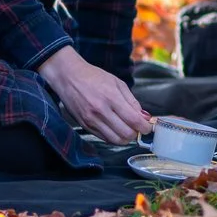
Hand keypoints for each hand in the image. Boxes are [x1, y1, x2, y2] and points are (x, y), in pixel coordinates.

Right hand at [38, 46, 152, 143]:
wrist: (68, 77)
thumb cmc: (93, 77)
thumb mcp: (117, 83)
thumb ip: (132, 101)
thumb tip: (144, 117)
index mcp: (111, 98)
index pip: (134, 121)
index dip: (145, 127)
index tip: (148, 127)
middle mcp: (100, 111)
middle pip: (126, 134)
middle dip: (136, 133)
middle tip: (137, 127)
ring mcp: (91, 120)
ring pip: (115, 140)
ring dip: (125, 138)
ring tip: (127, 129)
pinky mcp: (85, 126)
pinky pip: (104, 138)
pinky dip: (114, 137)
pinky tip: (116, 128)